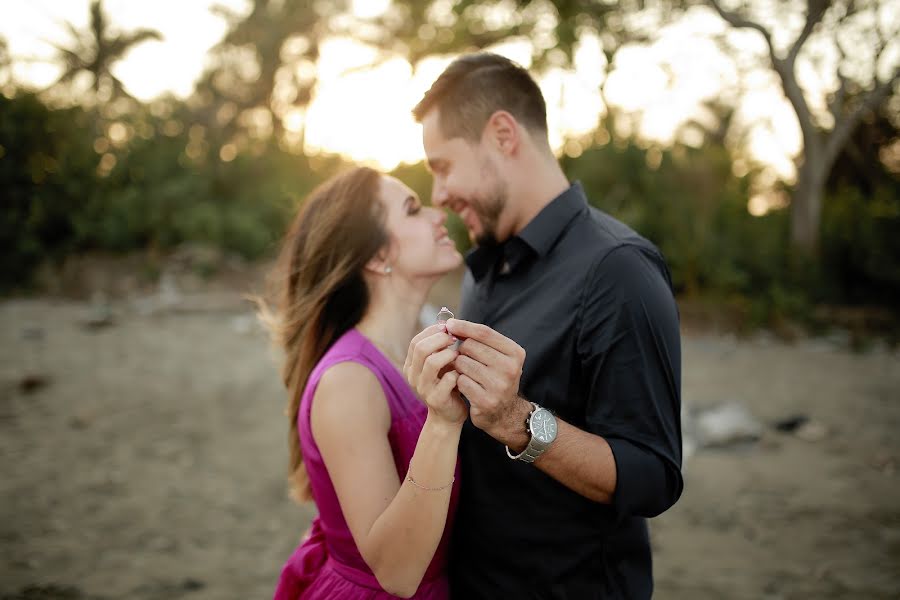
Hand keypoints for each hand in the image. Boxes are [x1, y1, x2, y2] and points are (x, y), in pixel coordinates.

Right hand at [404, 324, 467, 424]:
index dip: (432, 332)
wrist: (448, 416)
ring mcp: (422, 389)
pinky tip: (463, 373)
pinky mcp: (436, 400)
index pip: (416, 341)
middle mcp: (413, 376)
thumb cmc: (448, 385)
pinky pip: (447, 380)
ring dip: (448, 355)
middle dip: (440, 339)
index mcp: (412, 365)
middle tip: (454, 339)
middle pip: (421, 349)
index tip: (448, 328)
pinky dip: (457, 372)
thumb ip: (441, 347)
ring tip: (459, 355)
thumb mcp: (442, 364)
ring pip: (431, 363)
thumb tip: (450, 322)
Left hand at [445, 319, 531, 446]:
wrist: (504, 413)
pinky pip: (460, 381)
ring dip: (458, 366)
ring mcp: (499, 385)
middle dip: (461, 350)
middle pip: (470, 346)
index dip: (464, 326)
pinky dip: (458, 382)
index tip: (449, 324)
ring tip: (466, 373)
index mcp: (515, 353)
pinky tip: (466, 386)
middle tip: (463, 358)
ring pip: (462, 363)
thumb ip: (479, 340)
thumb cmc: (495, 377)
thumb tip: (451, 324)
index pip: (484, 332)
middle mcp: (510, 368)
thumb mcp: (497, 356)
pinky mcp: (486, 400)